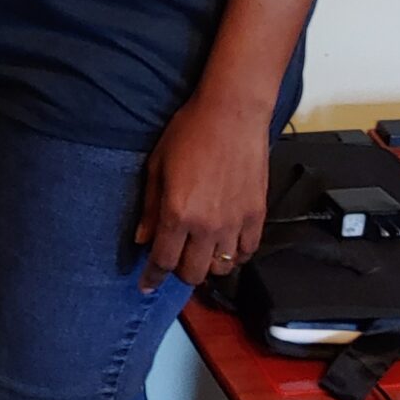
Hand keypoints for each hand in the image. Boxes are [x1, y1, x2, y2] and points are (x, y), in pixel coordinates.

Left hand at [136, 90, 269, 292]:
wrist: (231, 115)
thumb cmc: (189, 133)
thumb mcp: (157, 167)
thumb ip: (150, 207)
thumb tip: (142, 237)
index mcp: (178, 213)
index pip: (163, 260)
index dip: (152, 277)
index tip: (146, 285)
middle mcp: (207, 225)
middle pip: (193, 272)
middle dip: (179, 272)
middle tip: (173, 259)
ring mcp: (235, 223)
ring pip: (221, 269)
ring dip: (207, 265)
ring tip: (199, 251)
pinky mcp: (257, 216)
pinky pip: (246, 253)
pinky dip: (234, 256)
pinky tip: (225, 245)